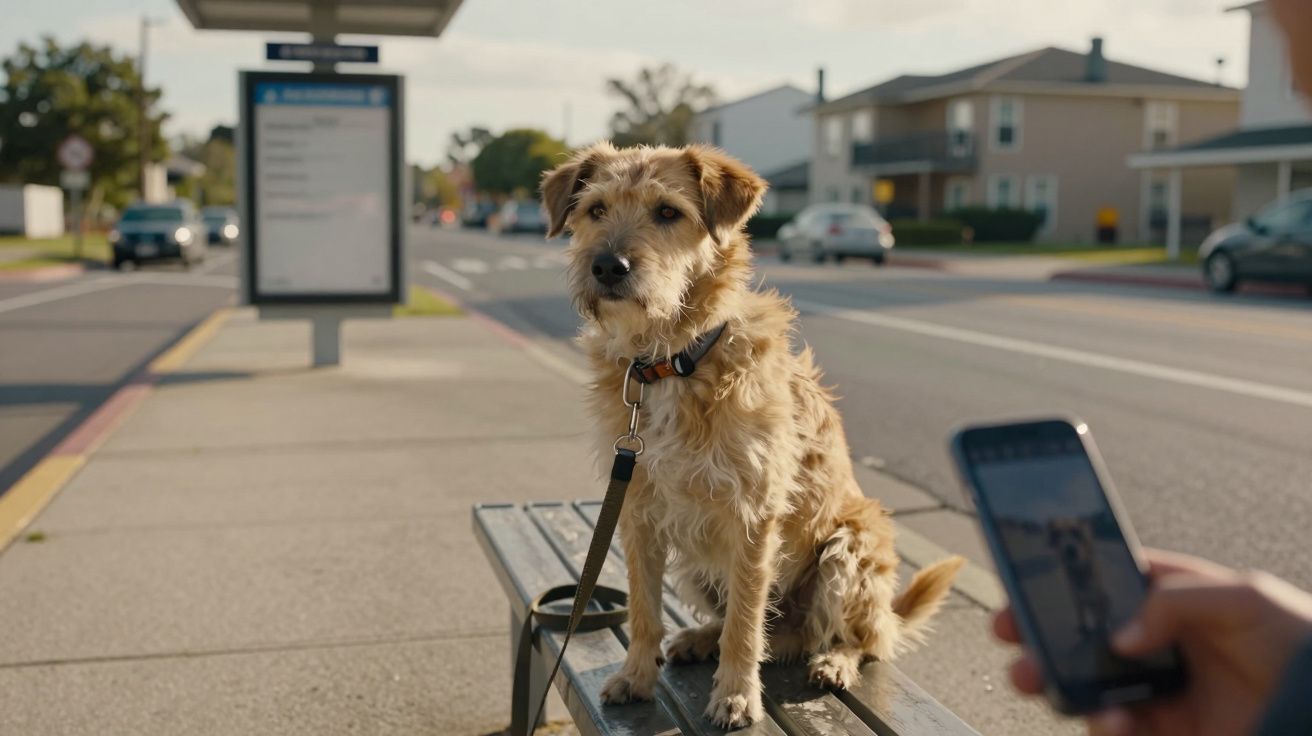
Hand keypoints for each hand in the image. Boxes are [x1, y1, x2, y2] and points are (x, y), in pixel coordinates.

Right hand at [992, 549, 1311, 735]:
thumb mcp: (1246, 597)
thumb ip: (1175, 599)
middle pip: (1079, 633)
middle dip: (1036, 631)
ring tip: (1037, 678)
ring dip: (1053, 679)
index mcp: (1170, 598)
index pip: (1103, 582)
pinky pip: (1114, 727)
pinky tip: (1110, 717)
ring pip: (1085, 682)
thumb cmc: (1302, 642)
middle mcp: (1157, 642)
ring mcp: (1158, 689)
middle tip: (1010, 633)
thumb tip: (1120, 636)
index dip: (1060, 580)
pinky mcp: (1164, 731)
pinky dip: (1101, 723)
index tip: (1023, 582)